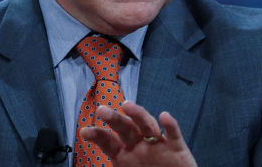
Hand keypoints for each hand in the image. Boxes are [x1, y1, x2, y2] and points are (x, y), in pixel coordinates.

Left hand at [79, 100, 197, 166]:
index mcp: (125, 155)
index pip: (108, 142)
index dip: (97, 136)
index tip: (84, 132)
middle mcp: (139, 146)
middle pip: (125, 128)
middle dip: (114, 119)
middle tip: (102, 110)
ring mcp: (158, 145)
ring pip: (146, 125)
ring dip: (138, 114)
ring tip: (127, 106)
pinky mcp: (176, 148)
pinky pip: (173, 134)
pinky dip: (170, 125)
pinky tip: (164, 117)